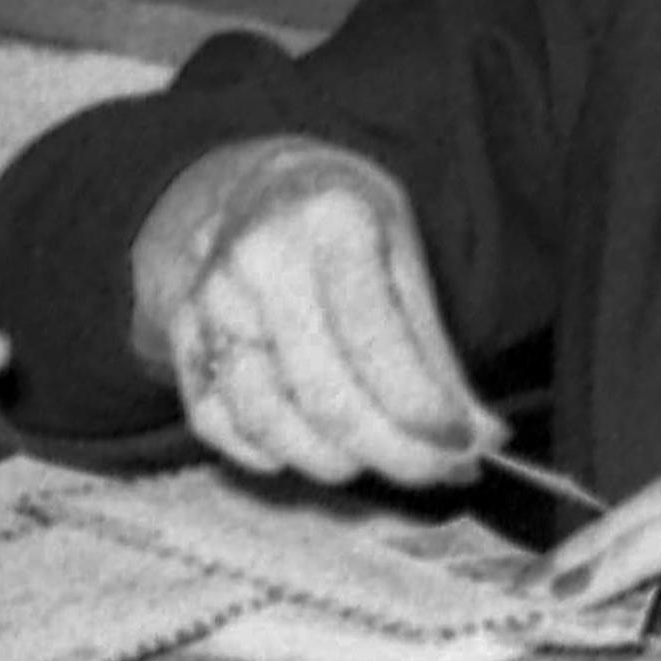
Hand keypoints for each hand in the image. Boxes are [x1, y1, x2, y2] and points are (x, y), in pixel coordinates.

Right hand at [124, 135, 495, 489]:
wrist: (265, 190)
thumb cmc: (346, 229)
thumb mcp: (406, 263)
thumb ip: (437, 357)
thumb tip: (479, 441)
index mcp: (328, 220)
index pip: (375, 339)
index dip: (423, 409)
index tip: (465, 446)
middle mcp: (256, 257)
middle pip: (325, 394)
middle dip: (393, 452)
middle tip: (440, 471)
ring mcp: (208, 299)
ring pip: (267, 419)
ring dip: (334, 461)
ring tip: (379, 455)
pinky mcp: (181, 336)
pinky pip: (217, 423)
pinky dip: (269, 453)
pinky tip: (313, 443)